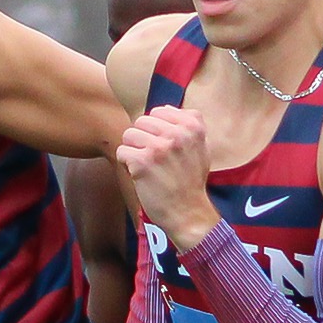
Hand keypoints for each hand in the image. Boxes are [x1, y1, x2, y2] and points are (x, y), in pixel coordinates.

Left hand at [117, 106, 221, 247]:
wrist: (188, 213)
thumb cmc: (191, 181)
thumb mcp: (201, 147)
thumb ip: (187, 125)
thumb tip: (165, 109)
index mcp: (192, 126)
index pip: (159, 111)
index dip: (156, 130)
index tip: (164, 147)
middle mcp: (177, 133)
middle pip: (141, 121)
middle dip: (142, 139)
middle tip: (153, 159)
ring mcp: (159, 147)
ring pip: (129, 134)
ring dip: (133, 151)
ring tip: (146, 166)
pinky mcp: (142, 162)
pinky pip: (121, 151)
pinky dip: (126, 164)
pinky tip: (139, 175)